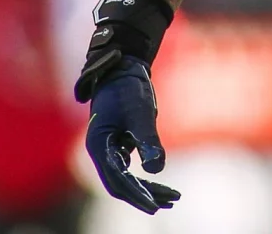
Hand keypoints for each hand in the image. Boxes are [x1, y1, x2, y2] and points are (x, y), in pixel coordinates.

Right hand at [75, 0, 179, 212]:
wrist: (123, 67)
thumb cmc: (128, 87)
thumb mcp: (140, 112)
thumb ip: (148, 139)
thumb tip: (157, 169)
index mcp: (99, 145)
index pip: (117, 179)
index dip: (135, 194)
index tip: (154, 205)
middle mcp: (101, 151)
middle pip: (120, 184)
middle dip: (142, 196)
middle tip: (166, 204)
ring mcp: (109, 149)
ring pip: (127, 178)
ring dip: (147, 189)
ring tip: (172, 198)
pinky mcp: (119, 145)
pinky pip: (132, 169)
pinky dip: (147, 178)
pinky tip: (163, 185)